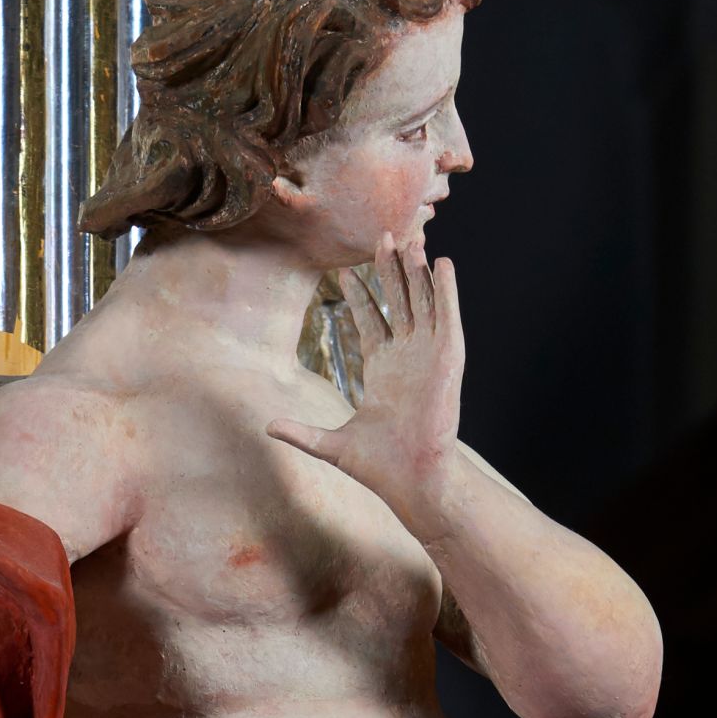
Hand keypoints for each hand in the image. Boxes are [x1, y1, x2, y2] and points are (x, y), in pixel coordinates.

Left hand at [268, 233, 463, 520]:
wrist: (412, 480)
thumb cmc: (380, 468)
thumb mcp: (331, 444)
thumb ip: (302, 433)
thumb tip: (268, 426)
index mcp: (383, 372)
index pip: (372, 322)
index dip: (361, 295)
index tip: (346, 270)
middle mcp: (407, 358)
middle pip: (399, 302)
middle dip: (389, 270)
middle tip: (381, 237)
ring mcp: (429, 356)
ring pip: (423, 302)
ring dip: (416, 271)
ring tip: (409, 238)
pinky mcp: (448, 358)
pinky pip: (447, 315)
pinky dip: (445, 289)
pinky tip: (440, 262)